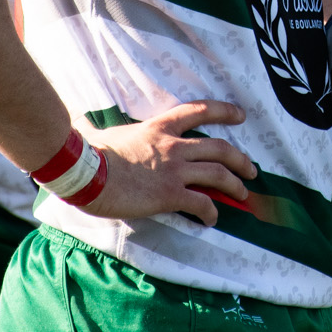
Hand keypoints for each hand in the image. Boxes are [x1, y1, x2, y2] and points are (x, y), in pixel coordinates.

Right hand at [81, 100, 258, 224]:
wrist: (84, 171)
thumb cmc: (88, 153)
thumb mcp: (104, 132)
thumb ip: (105, 130)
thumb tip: (80, 122)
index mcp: (159, 127)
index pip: (199, 111)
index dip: (224, 111)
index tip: (241, 115)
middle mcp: (173, 146)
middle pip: (220, 148)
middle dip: (241, 159)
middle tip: (251, 169)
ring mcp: (174, 170)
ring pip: (219, 175)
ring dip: (235, 186)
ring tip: (243, 195)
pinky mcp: (170, 194)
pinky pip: (202, 204)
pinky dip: (212, 213)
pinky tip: (212, 220)